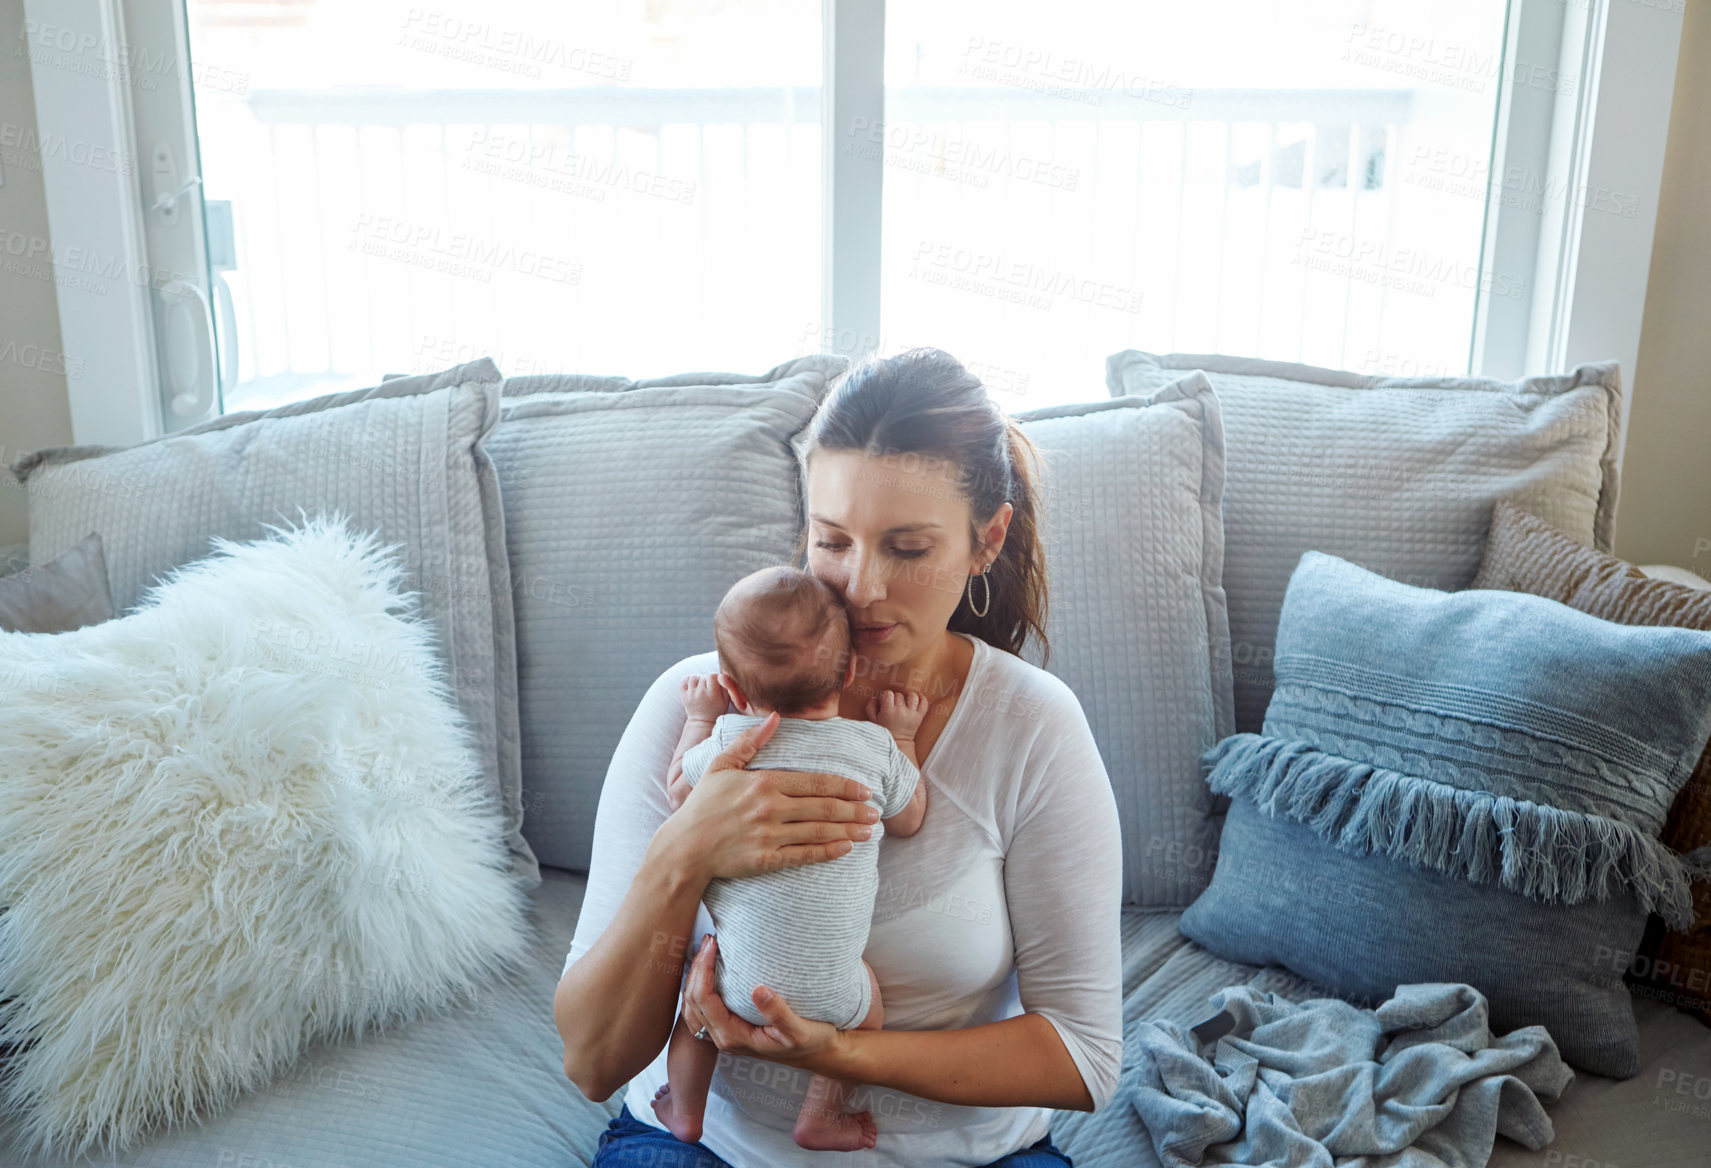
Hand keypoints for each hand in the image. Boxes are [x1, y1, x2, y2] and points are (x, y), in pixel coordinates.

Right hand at [658, 712, 880, 882]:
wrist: (685, 846)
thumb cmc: (703, 805)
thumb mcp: (723, 765)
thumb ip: (751, 740)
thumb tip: (776, 716)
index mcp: (764, 783)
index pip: (815, 783)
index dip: (844, 786)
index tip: (865, 789)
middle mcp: (770, 808)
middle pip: (823, 807)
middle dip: (854, 809)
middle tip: (876, 812)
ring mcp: (768, 835)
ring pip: (818, 831)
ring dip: (848, 830)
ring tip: (869, 830)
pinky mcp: (765, 859)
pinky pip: (803, 855)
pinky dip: (827, 852)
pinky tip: (845, 848)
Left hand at [680, 673, 731, 720]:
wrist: (703, 722)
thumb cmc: (717, 710)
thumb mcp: (726, 700)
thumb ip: (726, 686)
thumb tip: (721, 675)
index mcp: (712, 694)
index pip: (712, 675)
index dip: (715, 677)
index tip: (716, 683)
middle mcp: (700, 694)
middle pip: (703, 676)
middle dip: (707, 680)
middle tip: (709, 687)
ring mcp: (691, 695)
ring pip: (693, 677)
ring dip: (698, 679)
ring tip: (701, 686)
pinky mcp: (684, 696)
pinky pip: (684, 681)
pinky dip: (688, 680)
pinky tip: (694, 685)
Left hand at [680, 933, 844, 1072]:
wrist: (817, 1054)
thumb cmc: (810, 1041)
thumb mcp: (800, 1030)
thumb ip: (779, 1013)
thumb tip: (758, 989)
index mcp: (734, 1037)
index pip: (704, 1000)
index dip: (703, 969)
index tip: (714, 944)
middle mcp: (723, 1038)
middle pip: (691, 1001)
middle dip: (696, 967)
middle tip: (710, 939)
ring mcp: (724, 1034)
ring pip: (692, 1006)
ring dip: (694, 976)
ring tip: (707, 949)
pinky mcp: (728, 1028)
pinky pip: (701, 1008)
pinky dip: (698, 986)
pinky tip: (709, 968)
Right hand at [867, 689, 928, 738]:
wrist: (898, 744)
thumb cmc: (884, 731)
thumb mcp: (872, 720)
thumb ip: (870, 707)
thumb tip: (876, 697)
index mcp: (888, 711)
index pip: (888, 694)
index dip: (885, 695)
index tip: (885, 700)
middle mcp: (901, 711)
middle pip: (899, 695)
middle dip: (895, 698)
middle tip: (893, 704)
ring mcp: (911, 714)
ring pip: (912, 696)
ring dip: (908, 696)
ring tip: (905, 700)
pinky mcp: (919, 717)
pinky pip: (924, 703)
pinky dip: (922, 698)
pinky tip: (916, 698)